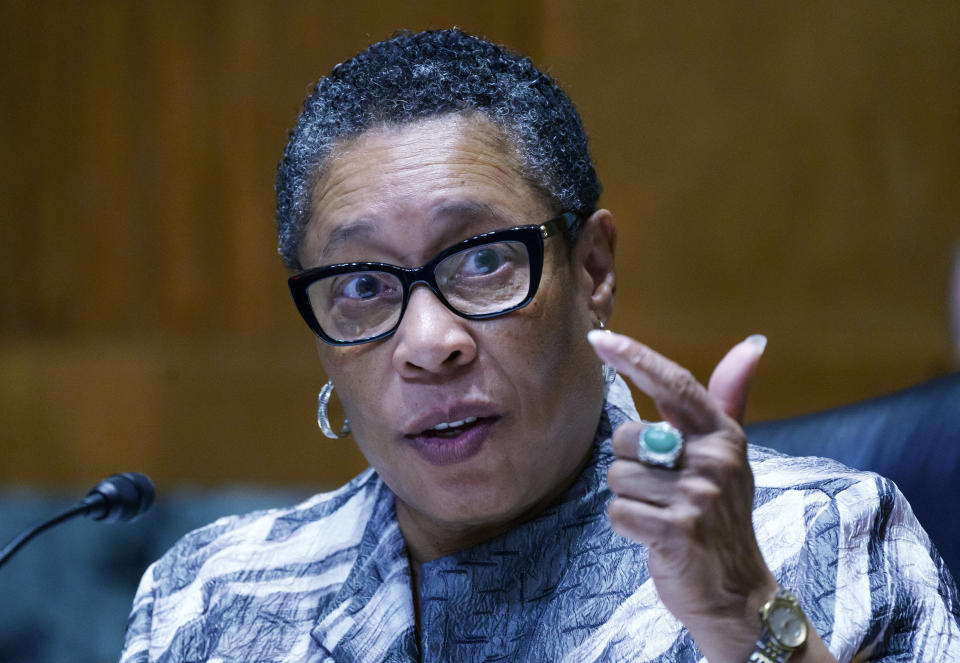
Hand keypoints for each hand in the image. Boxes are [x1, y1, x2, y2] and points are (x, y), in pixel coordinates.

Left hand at [588, 330, 775, 661]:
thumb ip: (728, 399)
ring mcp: (697, 496)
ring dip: (628, 499)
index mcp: (722, 434)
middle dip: (629, 464)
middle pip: (626, 437)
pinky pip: (618, 512)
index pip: (674, 383)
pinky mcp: (677, 532)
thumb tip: (752, 344)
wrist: (738, 593)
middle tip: (661, 491)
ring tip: (660, 514)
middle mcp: (714, 460)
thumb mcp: (729, 455)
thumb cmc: (721, 517)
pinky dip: (626, 525)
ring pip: (617, 477)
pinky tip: (653, 536)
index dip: (635, 358)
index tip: (599, 338)